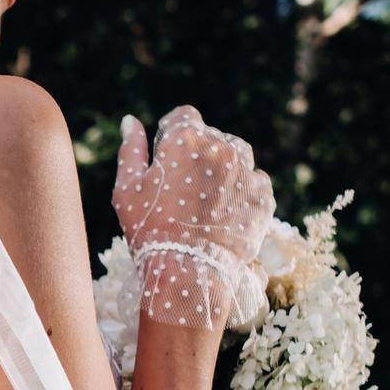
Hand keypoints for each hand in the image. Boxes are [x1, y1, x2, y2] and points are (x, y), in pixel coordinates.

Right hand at [111, 107, 275, 330]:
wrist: (187, 272)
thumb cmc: (149, 230)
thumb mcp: (127, 190)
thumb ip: (131, 151)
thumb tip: (130, 122)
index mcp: (185, 139)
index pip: (183, 116)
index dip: (173, 133)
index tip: (169, 155)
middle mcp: (220, 147)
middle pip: (211, 136)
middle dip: (199, 153)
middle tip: (185, 187)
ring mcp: (245, 170)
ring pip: (237, 155)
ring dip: (224, 167)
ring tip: (207, 198)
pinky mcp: (262, 195)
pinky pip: (253, 182)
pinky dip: (241, 191)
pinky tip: (224, 212)